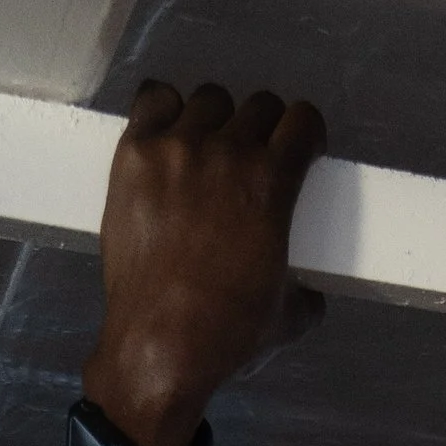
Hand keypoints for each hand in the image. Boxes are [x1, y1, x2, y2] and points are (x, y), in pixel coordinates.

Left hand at [85, 82, 328, 445]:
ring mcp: (176, 148)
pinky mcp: (134, 154)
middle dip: (265, 129)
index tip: (301, 151)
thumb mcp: (288, 318)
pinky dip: (166, 111)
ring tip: (208, 151)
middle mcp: (226, 151)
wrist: (160, 345)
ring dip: (217, 120)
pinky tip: (169, 138)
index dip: (307, 133)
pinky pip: (154, 100)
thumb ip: (308, 292)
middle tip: (255, 160)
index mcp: (270, 183)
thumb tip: (312, 292)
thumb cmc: (228, 335)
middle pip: (258, 106)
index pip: (303, 120)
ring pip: (209, 100)